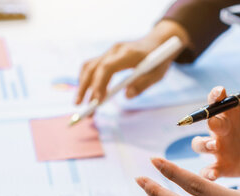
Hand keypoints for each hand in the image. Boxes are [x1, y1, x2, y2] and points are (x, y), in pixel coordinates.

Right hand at [75, 20, 189, 103]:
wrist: (158, 42)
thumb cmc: (159, 60)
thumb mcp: (157, 74)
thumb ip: (143, 84)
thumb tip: (127, 96)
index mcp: (128, 53)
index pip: (107, 67)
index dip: (100, 84)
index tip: (97, 102)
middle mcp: (115, 50)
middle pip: (93, 68)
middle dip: (85, 89)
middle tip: (82, 108)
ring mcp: (109, 51)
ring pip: (89, 66)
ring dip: (82, 85)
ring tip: (80, 103)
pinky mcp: (107, 55)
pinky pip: (91, 66)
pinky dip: (86, 79)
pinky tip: (87, 93)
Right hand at [191, 78, 239, 179]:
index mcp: (232, 112)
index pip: (219, 100)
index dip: (217, 95)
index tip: (220, 91)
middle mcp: (222, 128)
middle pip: (208, 122)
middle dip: (211, 122)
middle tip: (217, 124)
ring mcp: (219, 148)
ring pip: (200, 145)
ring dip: (203, 144)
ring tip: (213, 146)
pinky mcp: (222, 166)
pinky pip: (209, 170)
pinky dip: (207, 173)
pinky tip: (212, 175)